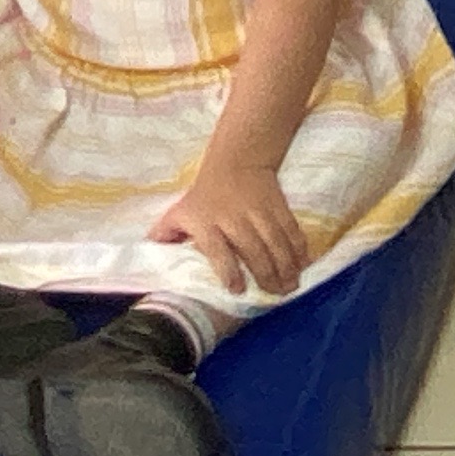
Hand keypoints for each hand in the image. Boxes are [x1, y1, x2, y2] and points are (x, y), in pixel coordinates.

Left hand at [152, 155, 309, 293]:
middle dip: (266, 275)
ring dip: (286, 266)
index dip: (229, 271)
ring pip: (276, 242)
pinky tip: (304, 265)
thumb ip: (165, 235)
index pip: (218, 250)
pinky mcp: (279, 207)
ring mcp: (260, 212)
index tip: (237, 290)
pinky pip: (291, 230)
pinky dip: (300, 248)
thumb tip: (150, 255)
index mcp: (207, 223)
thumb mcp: (179, 212)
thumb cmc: (204, 196)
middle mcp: (234, 218)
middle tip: (275, 294)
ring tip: (291, 286)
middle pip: (253, 250)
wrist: (237, 161)